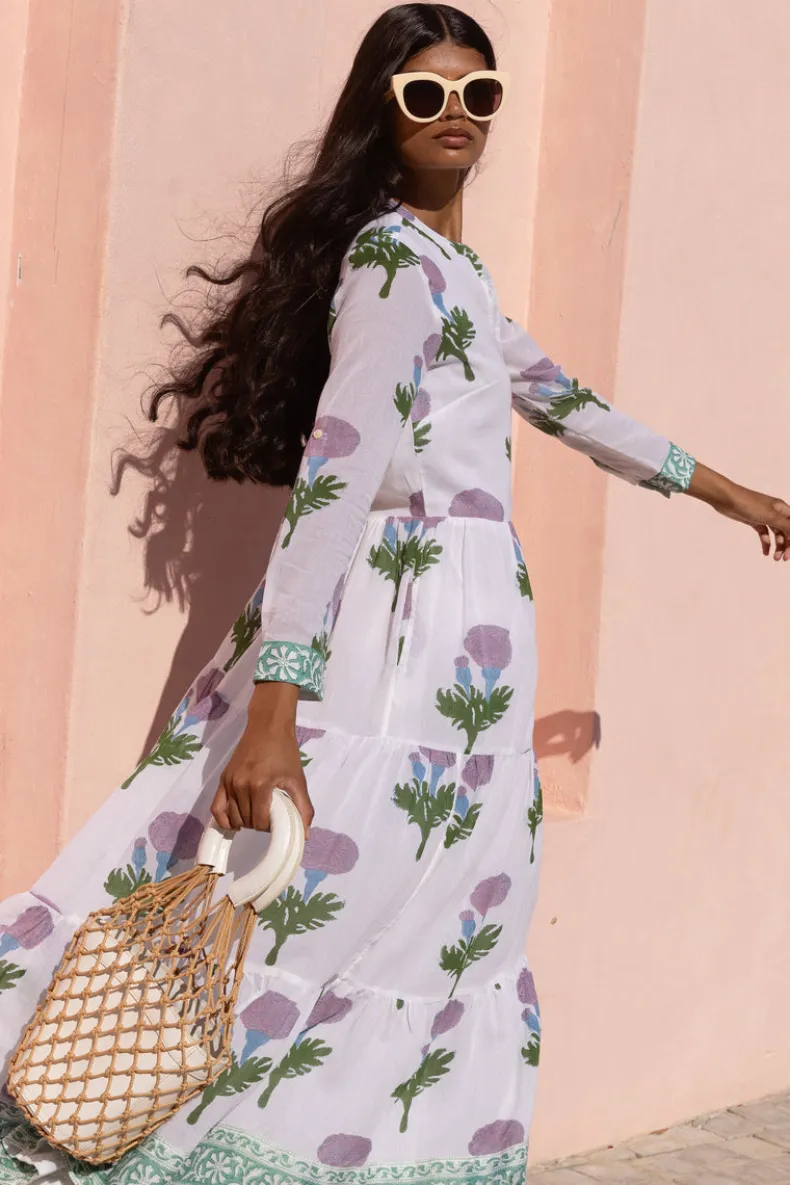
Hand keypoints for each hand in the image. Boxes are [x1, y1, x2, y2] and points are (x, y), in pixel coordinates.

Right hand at [211, 682, 313, 836]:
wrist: (268, 727)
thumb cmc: (286, 753)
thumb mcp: (297, 780)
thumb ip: (303, 808)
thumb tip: (305, 835)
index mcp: (260, 785)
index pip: (260, 821)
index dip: (269, 826)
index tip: (277, 820)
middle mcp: (240, 785)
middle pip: (246, 821)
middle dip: (258, 824)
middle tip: (269, 817)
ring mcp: (229, 782)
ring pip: (232, 816)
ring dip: (244, 822)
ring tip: (257, 815)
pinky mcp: (223, 779)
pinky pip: (216, 807)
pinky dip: (223, 819)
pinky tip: (234, 823)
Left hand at [713, 485, 788, 559]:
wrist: (727, 499)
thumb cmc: (750, 504)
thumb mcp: (771, 516)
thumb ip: (786, 526)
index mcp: (782, 508)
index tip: (789, 553)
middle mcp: (776, 513)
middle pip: (786, 531)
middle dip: (786, 545)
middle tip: (782, 558)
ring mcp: (764, 517)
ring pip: (776, 534)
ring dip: (777, 546)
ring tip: (775, 558)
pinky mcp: (754, 521)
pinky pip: (764, 534)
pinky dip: (766, 543)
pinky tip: (765, 552)